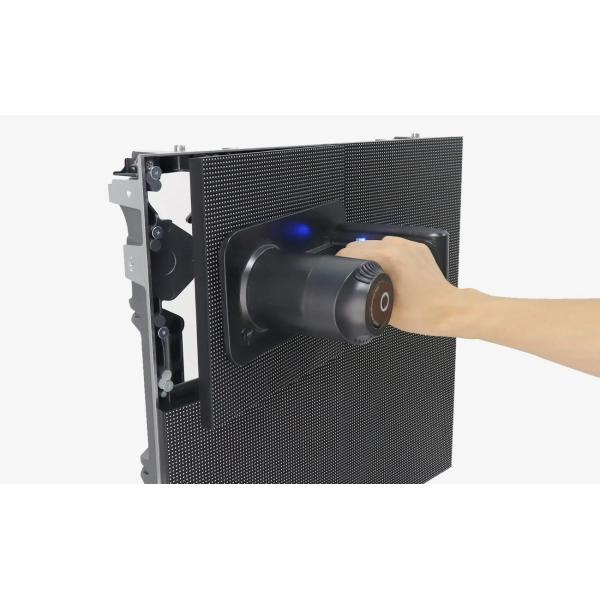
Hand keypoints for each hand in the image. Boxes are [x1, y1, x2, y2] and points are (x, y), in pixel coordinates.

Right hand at [336, 236, 464, 336]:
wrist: (448, 310)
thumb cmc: (423, 312)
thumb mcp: (382, 309)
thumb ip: (362, 296)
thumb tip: (350, 292)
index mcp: (389, 258)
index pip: (352, 250)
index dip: (340, 261)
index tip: (338, 268)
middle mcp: (400, 247)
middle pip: (363, 244)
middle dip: (355, 257)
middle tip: (353, 274)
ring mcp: (410, 246)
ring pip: (379, 243)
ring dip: (371, 255)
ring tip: (372, 273)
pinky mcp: (418, 249)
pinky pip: (395, 246)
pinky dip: (388, 255)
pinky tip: (389, 272)